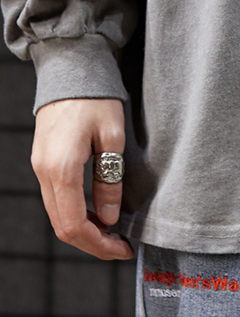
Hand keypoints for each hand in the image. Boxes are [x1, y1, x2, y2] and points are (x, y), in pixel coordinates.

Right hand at [31, 97, 134, 260]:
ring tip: (113, 230)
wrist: (70, 68)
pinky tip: (97, 211)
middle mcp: (45, 172)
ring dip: (83, 229)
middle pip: (63, 226)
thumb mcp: (112, 135)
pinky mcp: (42, 161)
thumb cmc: (95, 97)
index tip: (123, 248)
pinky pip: (56, 199)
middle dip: (92, 242)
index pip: (75, 225)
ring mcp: (40, 167)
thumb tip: (111, 217)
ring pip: (57, 215)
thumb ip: (110, 178)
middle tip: (121, 245)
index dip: (99, 244)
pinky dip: (75, 213)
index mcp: (62, 168)